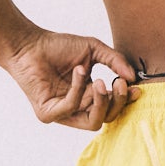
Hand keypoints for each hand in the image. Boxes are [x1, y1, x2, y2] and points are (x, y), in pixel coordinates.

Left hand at [0, 27, 139, 130]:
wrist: (28, 43)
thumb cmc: (57, 46)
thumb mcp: (93, 50)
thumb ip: (114, 61)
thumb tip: (132, 76)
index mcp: (88, 97)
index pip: (113, 108)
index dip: (125, 101)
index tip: (135, 87)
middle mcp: (76, 109)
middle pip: (107, 118)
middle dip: (117, 102)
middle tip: (118, 82)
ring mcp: (62, 114)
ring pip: (93, 122)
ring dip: (101, 101)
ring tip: (100, 80)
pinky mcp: (48, 114)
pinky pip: (71, 109)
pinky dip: (78, 89)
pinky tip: (77, 71)